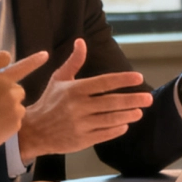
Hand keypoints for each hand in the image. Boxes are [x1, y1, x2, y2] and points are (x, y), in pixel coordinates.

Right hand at [0, 50, 49, 157]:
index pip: (6, 58)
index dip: (21, 60)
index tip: (43, 56)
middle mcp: (2, 82)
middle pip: (18, 85)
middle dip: (9, 94)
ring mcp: (11, 101)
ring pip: (18, 102)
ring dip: (9, 108)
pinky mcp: (16, 119)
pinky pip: (17, 118)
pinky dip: (8, 123)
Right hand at [18, 39, 153, 161]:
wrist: (34, 131)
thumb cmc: (49, 102)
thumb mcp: (59, 79)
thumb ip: (74, 61)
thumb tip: (81, 41)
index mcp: (75, 89)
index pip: (104, 82)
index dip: (123, 79)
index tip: (139, 78)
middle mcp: (78, 106)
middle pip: (112, 102)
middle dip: (133, 100)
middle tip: (148, 98)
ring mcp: (81, 124)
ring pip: (110, 119)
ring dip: (128, 115)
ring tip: (139, 112)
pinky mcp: (82, 140)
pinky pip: (104, 134)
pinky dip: (117, 129)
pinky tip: (125, 124)